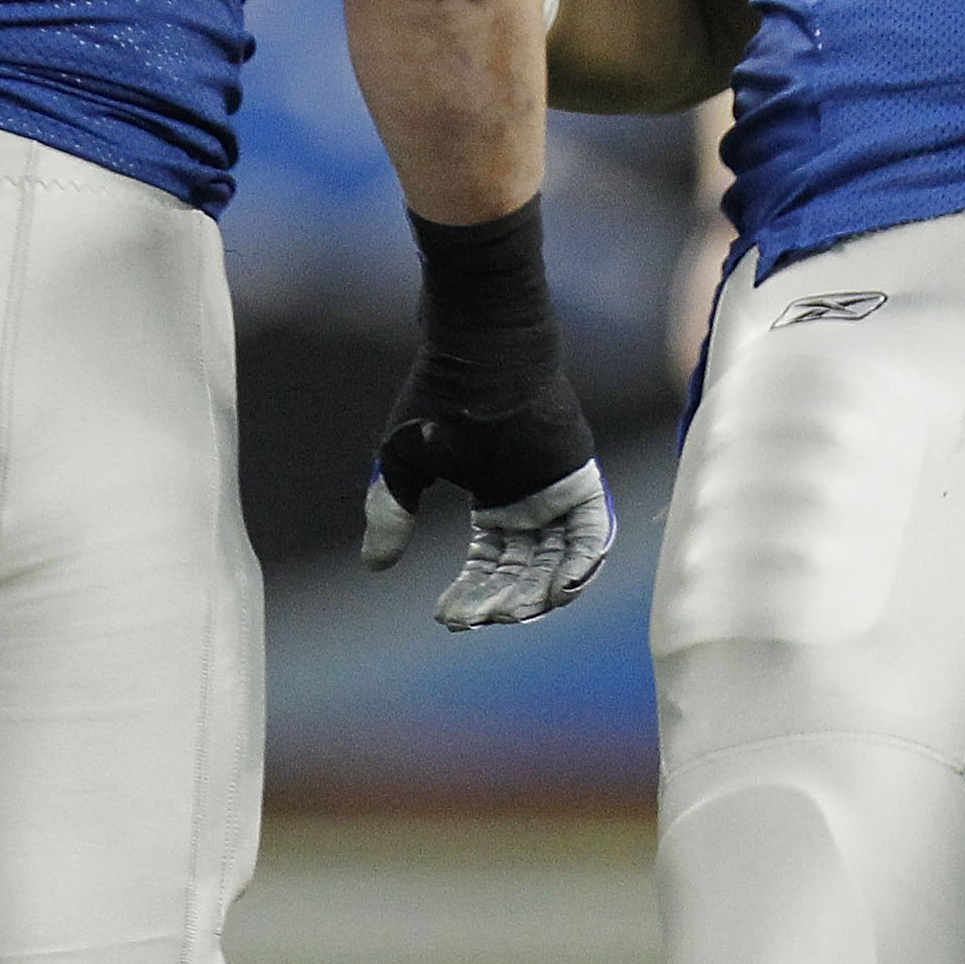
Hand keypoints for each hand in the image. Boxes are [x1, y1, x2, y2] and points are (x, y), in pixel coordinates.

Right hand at [361, 384, 613, 630]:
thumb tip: (374, 565)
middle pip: (526, 566)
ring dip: (539, 590)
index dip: (472, 591)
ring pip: (558, 557)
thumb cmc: (441, 394)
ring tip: (511, 613)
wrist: (479, 344)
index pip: (491, 559)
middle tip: (477, 619)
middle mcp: (532, 496)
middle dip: (503, 598)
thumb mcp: (404, 461)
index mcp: (496, 493)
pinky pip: (590, 531)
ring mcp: (558, 486)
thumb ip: (391, 512)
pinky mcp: (580, 475)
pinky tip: (557, 592)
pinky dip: (580, 564)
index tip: (447, 615)